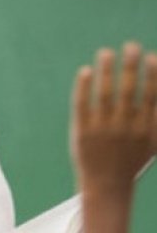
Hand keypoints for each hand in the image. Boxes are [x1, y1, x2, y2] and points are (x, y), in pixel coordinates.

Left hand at [71, 43, 156, 195]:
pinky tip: (85, 71)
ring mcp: (103, 129)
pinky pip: (83, 105)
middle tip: (131, 45)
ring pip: (105, 94)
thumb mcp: (154, 143)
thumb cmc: (132, 159)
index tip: (153, 56)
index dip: (154, 75)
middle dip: (132, 66)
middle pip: (130, 91)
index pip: (152, 97)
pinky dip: (84, 87)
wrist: (107, 186)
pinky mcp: (82, 132)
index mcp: (146, 129)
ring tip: (106, 52)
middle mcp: (126, 128)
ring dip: (107, 71)